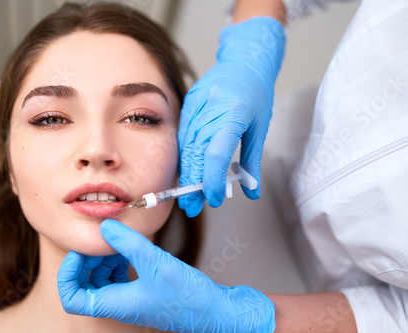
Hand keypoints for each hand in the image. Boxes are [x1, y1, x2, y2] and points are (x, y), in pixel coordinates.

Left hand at [58, 219, 274, 331]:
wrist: (217, 311)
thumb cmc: (190, 298)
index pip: (72, 297)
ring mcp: (132, 299)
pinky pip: (120, 276)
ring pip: (103, 280)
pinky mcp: (144, 291)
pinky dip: (120, 260)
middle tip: (101, 240)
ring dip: (105, 258)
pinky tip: (131, 247)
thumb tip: (105, 227)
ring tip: (117, 241)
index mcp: (115, 304)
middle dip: (88, 260)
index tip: (80, 251)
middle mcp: (120, 304)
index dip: (68, 273)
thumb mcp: (156, 263)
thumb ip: (128, 243)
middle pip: (86, 285)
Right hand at [178, 17, 284, 216]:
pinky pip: (183, 136)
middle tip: (192, 208)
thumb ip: (253, 162)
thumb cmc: (256, 94)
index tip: (213, 198)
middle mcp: (210, 110)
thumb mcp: (260, 127)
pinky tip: (186, 173)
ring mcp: (196, 106)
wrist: (243, 61)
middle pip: (196, 154)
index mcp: (233, 114)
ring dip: (186, 174)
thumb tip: (252, 192)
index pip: (216, 154)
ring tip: (188, 196)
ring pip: (186, 147)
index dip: (211, 179)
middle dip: (193, 184)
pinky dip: (184, 157)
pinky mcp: (188, 105)